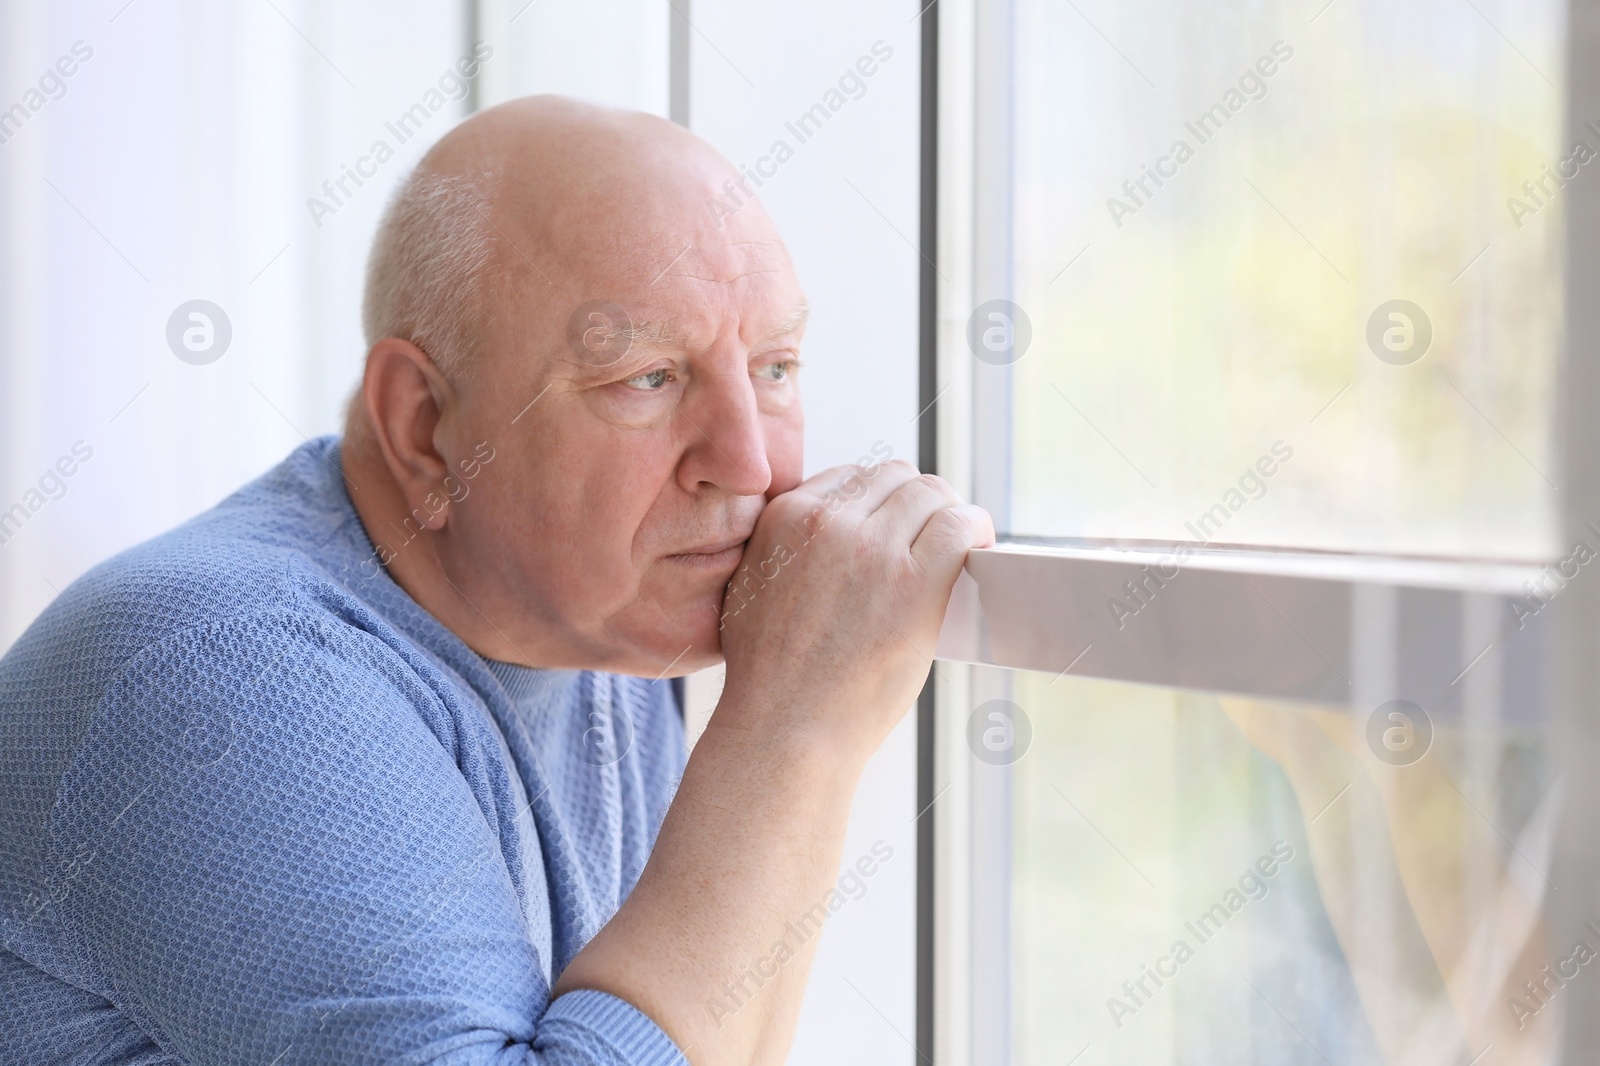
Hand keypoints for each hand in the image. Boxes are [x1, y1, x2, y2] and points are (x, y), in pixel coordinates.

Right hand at [715, 459, 993, 757]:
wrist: (785, 728)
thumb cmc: (770, 678)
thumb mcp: (750, 588)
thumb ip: (782, 549)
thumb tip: (820, 537)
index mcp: (785, 518)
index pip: (850, 477)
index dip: (877, 502)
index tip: (892, 528)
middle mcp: (828, 523)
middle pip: (895, 478)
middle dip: (914, 504)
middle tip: (928, 538)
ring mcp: (873, 550)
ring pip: (931, 493)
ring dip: (947, 514)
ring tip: (955, 544)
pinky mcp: (915, 583)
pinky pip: (959, 525)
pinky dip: (975, 528)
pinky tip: (977, 546)